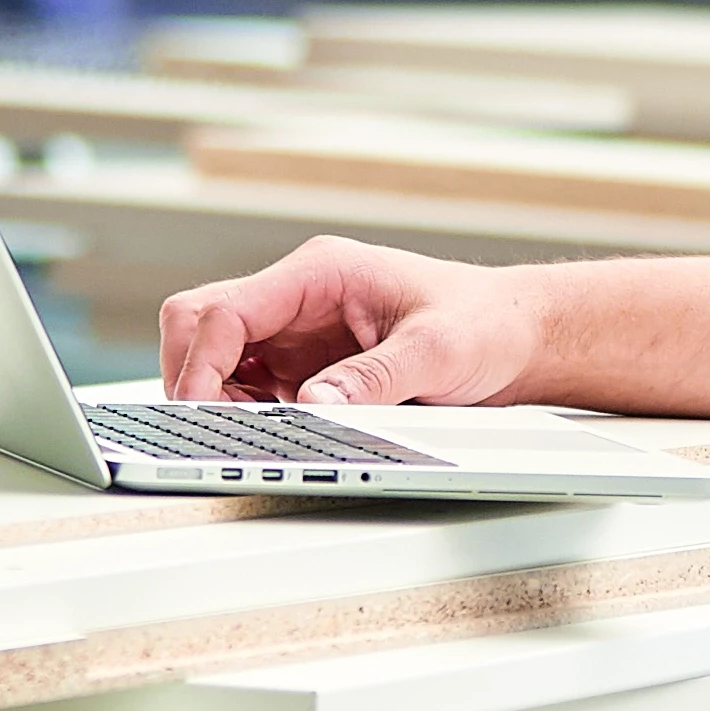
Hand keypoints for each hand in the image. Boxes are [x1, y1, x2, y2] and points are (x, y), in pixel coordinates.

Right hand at [157, 237, 543, 406]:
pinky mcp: (305, 365)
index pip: (224, 309)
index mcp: (320, 273)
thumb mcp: (438, 352)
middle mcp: (298, 297)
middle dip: (193, 379)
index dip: (200, 364)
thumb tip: (314, 405)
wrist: (516, 336)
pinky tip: (277, 435)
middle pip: (200, 326)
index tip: (201, 412)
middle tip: (217, 431)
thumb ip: (375, 378)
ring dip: (218, 401)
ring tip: (256, 437)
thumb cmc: (484, 324)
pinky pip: (247, 386)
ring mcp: (297, 331)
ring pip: (215, 359)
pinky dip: (245, 414)